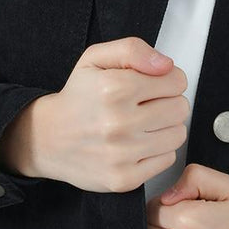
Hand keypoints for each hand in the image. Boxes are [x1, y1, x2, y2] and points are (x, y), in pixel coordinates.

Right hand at [0, 38, 189, 192]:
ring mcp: (121, 154)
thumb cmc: (77, 97)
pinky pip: (167, 159)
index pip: (177, 81)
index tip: (153, 84)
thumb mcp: (96, 58)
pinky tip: (137, 143)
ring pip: (178, 134)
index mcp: (114, 88)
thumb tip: (166, 65)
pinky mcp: (124, 178)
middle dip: (168, 102)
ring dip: (165, 127)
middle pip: (180, 108)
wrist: (48, 138)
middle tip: (147, 105)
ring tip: (142, 124)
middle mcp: (118, 122)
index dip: (168, 79)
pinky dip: (157, 151)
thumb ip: (133, 50)